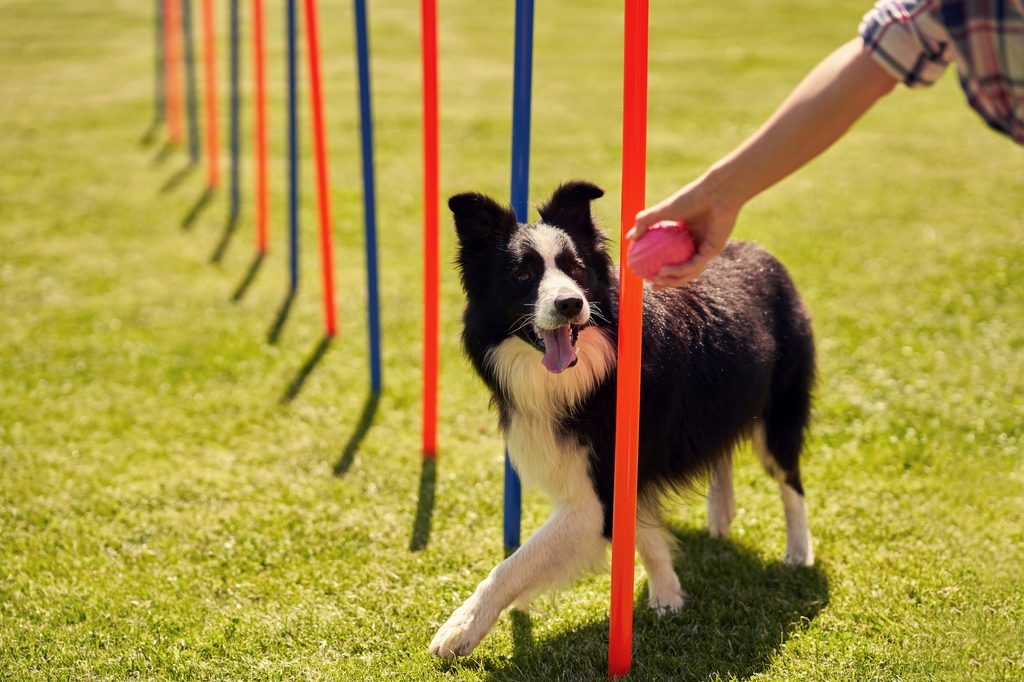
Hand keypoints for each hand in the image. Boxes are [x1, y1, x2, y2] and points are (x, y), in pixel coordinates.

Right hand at [627, 173, 738, 288]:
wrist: (716, 192)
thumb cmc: (691, 197)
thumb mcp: (662, 209)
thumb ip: (644, 222)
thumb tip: (630, 238)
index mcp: (687, 235)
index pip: (673, 256)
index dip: (660, 267)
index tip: (645, 273)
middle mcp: (698, 244)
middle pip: (682, 269)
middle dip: (668, 282)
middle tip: (652, 285)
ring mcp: (706, 248)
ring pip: (689, 271)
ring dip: (672, 280)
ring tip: (656, 280)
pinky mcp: (713, 251)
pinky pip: (693, 265)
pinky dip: (678, 270)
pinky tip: (665, 271)